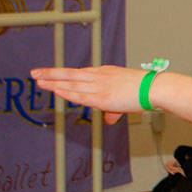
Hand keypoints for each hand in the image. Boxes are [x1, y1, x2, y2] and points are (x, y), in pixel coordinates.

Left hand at [30, 65, 149, 124]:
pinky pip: (81, 95)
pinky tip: (56, 91)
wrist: (156, 88)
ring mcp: (101, 86)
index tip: (51, 74)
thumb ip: (114, 110)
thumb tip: (109, 119)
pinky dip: (68, 92)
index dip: (63, 74)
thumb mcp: (126, 97)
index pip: (79, 73)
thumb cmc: (146, 90)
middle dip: (51, 74)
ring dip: (54, 82)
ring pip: (72, 83)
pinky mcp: (103, 98)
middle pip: (71, 74)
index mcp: (106, 72)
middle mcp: (100, 76)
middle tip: (35, 73)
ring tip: (38, 81)